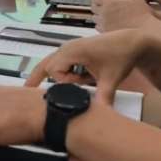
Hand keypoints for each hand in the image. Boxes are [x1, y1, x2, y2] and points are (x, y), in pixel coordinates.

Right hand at [25, 29, 147, 102]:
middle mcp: (66, 48)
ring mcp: (69, 48)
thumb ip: (103, 97)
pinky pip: (61, 62)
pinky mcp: (75, 50)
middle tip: (28, 89)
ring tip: (52, 86)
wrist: (132, 42)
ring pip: (52, 63)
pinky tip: (74, 79)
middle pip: (45, 65)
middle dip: (39, 78)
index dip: (64, 82)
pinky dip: (63, 72)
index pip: (54, 71)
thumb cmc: (120, 57)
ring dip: (55, 76)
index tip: (81, 86)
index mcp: (71, 52)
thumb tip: (100, 117)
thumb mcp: (111, 79)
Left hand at [91, 0, 153, 31]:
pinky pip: (98, 27)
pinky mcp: (106, 32)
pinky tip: (110, 24)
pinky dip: (102, 25)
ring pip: (95, 18)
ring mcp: (104, 24)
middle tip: (106, 7)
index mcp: (110, 3)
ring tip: (110, 16)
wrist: (146, 31)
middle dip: (98, 6)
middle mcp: (104, 13)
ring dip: (100, 16)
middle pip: (93, 8)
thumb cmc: (143, 14)